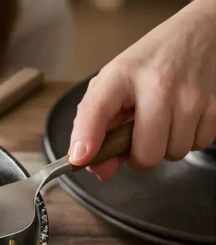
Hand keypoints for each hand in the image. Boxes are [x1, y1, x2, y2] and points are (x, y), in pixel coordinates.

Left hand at [68, 0, 215, 180]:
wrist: (193, 36)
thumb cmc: (145, 66)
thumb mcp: (111, 87)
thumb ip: (95, 128)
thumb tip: (99, 170)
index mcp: (119, 77)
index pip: (96, 109)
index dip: (87, 138)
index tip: (81, 158)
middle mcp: (157, 85)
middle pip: (146, 154)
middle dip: (138, 156)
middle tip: (135, 138)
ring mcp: (190, 96)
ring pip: (173, 154)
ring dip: (163, 148)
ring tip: (159, 122)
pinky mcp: (214, 105)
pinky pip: (197, 146)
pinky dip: (186, 140)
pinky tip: (179, 120)